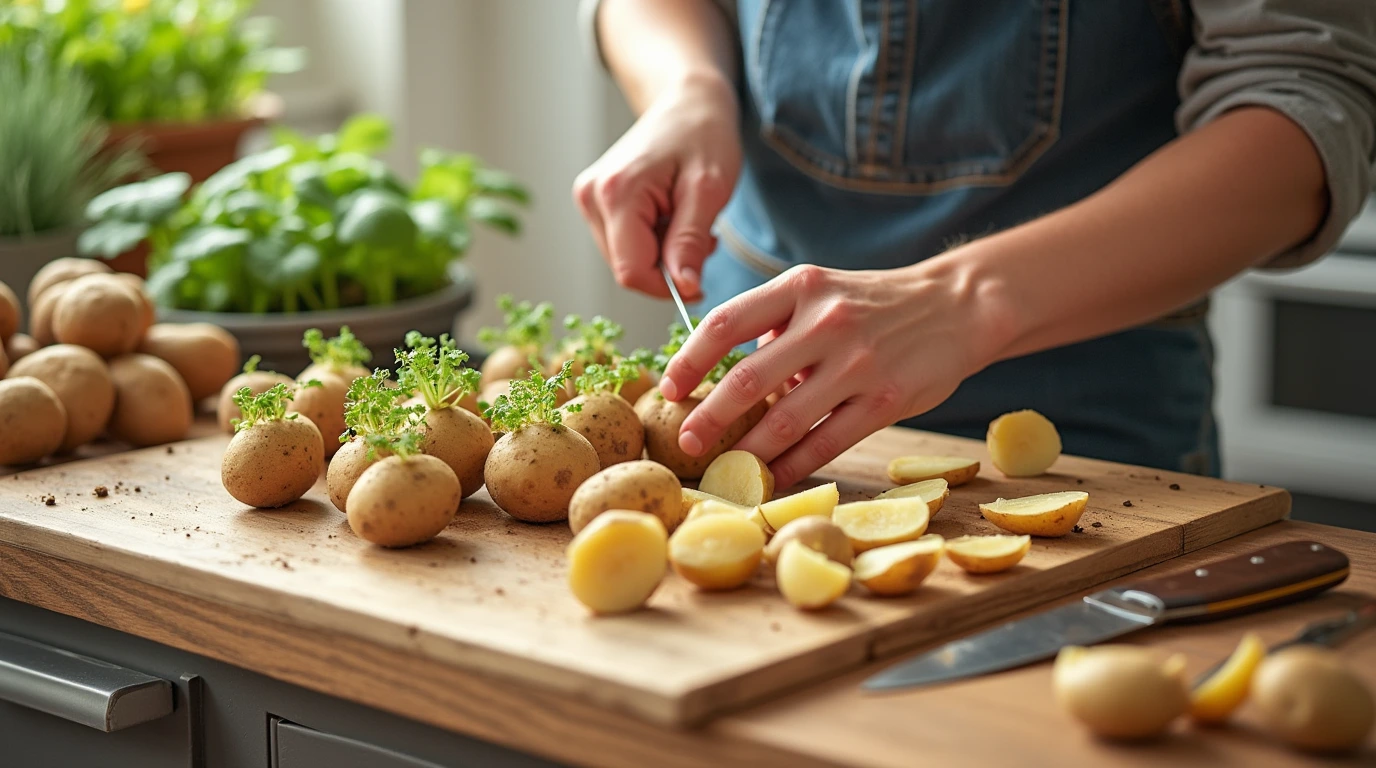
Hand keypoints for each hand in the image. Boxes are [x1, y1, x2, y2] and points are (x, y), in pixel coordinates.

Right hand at [572, 73, 741, 300]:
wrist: (687, 102)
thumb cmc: (703, 135)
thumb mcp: (709, 191)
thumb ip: (690, 243)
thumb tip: (684, 290)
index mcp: (617, 192)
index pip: (632, 271)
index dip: (667, 287)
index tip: (700, 281)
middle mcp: (592, 197)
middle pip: (627, 267)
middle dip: (667, 266)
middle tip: (701, 237)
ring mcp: (589, 199)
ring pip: (626, 259)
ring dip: (662, 254)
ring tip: (687, 220)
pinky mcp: (595, 202)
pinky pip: (624, 244)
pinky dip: (653, 241)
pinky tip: (671, 216)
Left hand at [658, 260, 1013, 488]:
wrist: (956, 306)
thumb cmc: (873, 304)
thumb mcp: (820, 292)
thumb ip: (774, 326)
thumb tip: (732, 378)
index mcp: (799, 288)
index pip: (726, 322)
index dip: (689, 359)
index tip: (668, 389)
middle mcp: (825, 322)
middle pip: (747, 379)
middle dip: (708, 417)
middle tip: (686, 442)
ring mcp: (857, 364)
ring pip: (786, 420)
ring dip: (748, 452)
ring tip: (725, 470)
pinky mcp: (886, 401)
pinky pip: (827, 442)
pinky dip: (794, 465)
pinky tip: (773, 478)